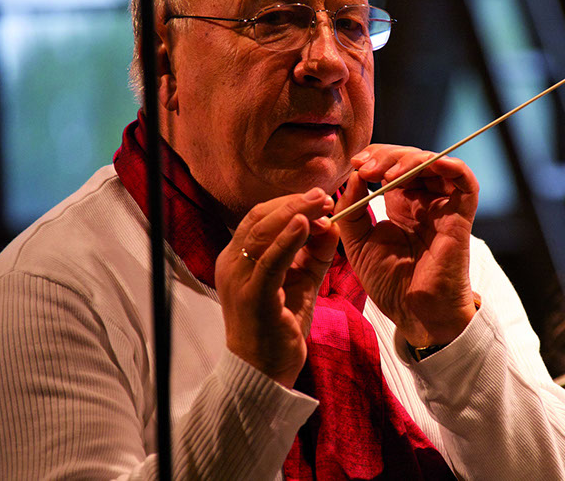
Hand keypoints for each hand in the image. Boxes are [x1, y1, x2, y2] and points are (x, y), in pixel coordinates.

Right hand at [215, 189, 338, 387]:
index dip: (290, 202)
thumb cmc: (280, 325)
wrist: (265, 370)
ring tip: (319, 203)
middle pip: (260, 218)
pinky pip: (269, 262)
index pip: (260, 217)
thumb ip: (315, 253)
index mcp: (239, 258)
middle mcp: (233, 264)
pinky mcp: (253, 296)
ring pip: (263, 234)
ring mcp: (239, 279)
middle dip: (294, 202)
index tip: (319, 197)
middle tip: (323, 195)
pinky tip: (305, 225)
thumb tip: (332, 224)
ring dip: (294, 213)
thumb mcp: (301, 281)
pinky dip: (287, 240)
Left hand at [335, 144, 478, 346]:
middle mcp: (424, 200)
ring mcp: (443, 206)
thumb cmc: (389, 282)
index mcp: (402, 204)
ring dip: (409, 159)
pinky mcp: (460, 215)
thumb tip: (354, 174)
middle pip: (412, 158)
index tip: (355, 165)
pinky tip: (425, 166)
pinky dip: (448, 165)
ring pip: (435, 162)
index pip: (392, 165)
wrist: (414, 312)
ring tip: (385, 175)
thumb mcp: (357, 241)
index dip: (376, 156)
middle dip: (387, 156)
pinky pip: (465, 180)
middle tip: (366, 168)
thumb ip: (353, 207)